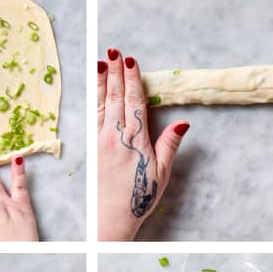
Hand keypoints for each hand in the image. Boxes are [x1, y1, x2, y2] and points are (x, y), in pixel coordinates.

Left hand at [98, 50, 188, 240]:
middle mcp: (116, 135)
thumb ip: (169, 144)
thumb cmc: (138, 198)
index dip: (132, 79)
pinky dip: (92, 99)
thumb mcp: (161, 172)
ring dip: (101, 81)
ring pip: (100, 103)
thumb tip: (182, 122)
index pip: (134, 101)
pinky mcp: (90, 147)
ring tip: (100, 61)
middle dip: (115, 72)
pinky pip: (92, 116)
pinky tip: (92, 88)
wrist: (109, 219)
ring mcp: (100, 140)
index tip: (131, 61)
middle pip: (116, 96)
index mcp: (136, 139)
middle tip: (114, 51)